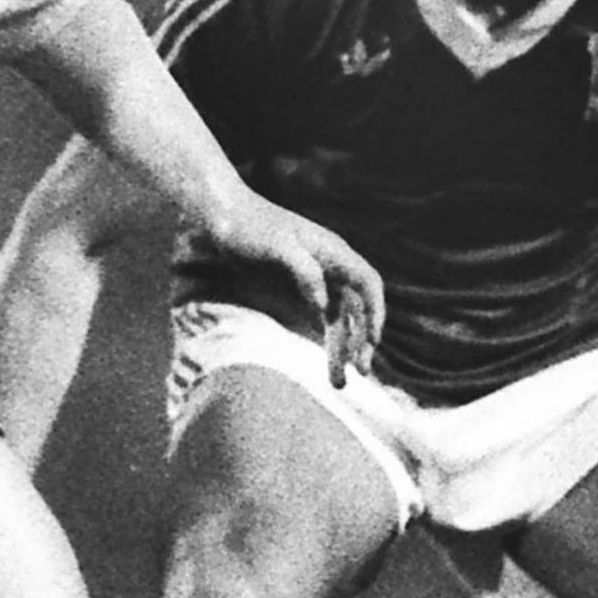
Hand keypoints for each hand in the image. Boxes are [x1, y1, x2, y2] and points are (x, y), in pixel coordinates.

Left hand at [201, 197, 382, 381]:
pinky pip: (323, 317)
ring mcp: (317, 276)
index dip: (375, 312)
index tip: (372, 343)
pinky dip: (327, 339)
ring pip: (340, 317)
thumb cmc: (249, 228)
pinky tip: (325, 360)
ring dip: (343, 347)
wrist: (222, 214)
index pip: (368, 284)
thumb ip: (304, 274)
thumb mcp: (277, 248)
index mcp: (333, 251)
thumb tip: (324, 308)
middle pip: (358, 307)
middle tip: (359, 374)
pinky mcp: (299, 286)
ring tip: (337, 383)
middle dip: (362, 340)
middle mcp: (331, 264)